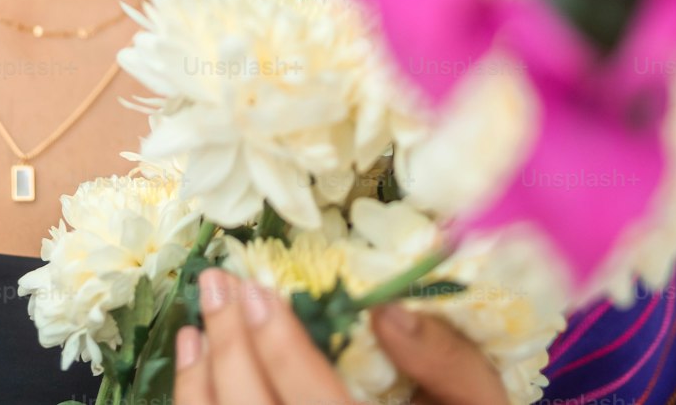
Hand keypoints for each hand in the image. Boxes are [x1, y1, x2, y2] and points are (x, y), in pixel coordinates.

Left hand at [173, 268, 508, 404]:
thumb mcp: (479, 403)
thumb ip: (447, 361)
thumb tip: (385, 310)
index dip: (281, 348)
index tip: (256, 290)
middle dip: (230, 348)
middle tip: (216, 283)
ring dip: (201, 382)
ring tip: (196, 326)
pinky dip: (200, 404)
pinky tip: (197, 368)